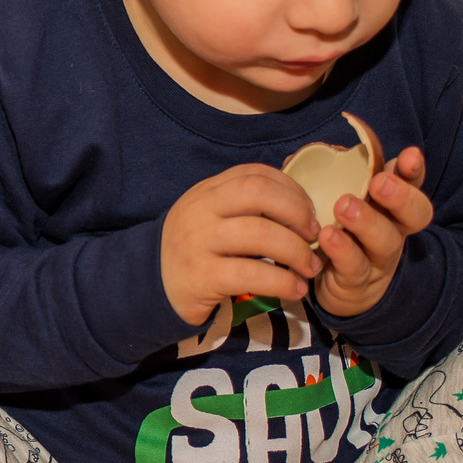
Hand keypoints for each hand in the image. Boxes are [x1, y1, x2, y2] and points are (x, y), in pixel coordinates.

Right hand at [160, 164, 321, 328]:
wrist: (149, 285)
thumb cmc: (193, 250)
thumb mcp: (209, 216)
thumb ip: (242, 205)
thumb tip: (298, 203)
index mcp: (206, 191)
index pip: (255, 174)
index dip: (291, 189)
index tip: (308, 212)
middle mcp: (200, 210)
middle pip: (259, 193)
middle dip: (297, 213)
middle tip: (313, 236)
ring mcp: (199, 242)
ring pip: (260, 234)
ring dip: (297, 251)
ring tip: (310, 268)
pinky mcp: (202, 276)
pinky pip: (252, 274)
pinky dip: (283, 282)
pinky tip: (295, 289)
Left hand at [312, 147, 431, 317]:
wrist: (334, 286)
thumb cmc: (336, 231)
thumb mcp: (332, 201)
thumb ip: (324, 178)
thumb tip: (303, 156)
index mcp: (389, 203)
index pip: (411, 183)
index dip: (413, 170)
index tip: (409, 155)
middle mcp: (393, 229)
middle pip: (415, 214)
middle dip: (400, 196)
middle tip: (379, 183)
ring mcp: (379, 258)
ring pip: (386, 241)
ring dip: (367, 222)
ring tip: (344, 207)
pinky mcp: (358, 282)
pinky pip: (355, 267)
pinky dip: (342, 251)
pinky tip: (326, 237)